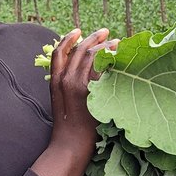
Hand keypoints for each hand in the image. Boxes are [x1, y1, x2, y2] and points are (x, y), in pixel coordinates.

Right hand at [48, 28, 117, 160]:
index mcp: (55, 80)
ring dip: (106, 47)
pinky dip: (112, 60)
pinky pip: (103, 69)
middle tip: (105, 32)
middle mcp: (66, 79)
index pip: (60, 51)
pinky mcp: (93, 93)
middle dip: (93, 38)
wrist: (70, 143)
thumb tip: (78, 68)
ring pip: (92, 56)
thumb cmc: (66, 125)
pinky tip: (119, 57)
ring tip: (116, 43)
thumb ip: (64, 82)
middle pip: (80, 50)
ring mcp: (80, 85)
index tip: (78, 31)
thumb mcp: (58, 99)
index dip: (69, 38)